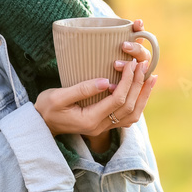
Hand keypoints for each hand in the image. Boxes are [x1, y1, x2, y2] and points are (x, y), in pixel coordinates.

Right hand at [35, 19, 157, 139]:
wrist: (40, 124)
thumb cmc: (46, 108)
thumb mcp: (57, 96)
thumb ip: (81, 89)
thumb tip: (106, 81)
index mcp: (90, 120)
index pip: (117, 100)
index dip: (127, 81)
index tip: (131, 63)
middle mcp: (100, 127)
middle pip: (129, 107)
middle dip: (138, 84)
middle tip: (144, 64)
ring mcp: (103, 128)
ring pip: (132, 115)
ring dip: (143, 96)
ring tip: (151, 77)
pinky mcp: (104, 125)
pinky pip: (127, 117)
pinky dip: (138, 103)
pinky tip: (141, 89)